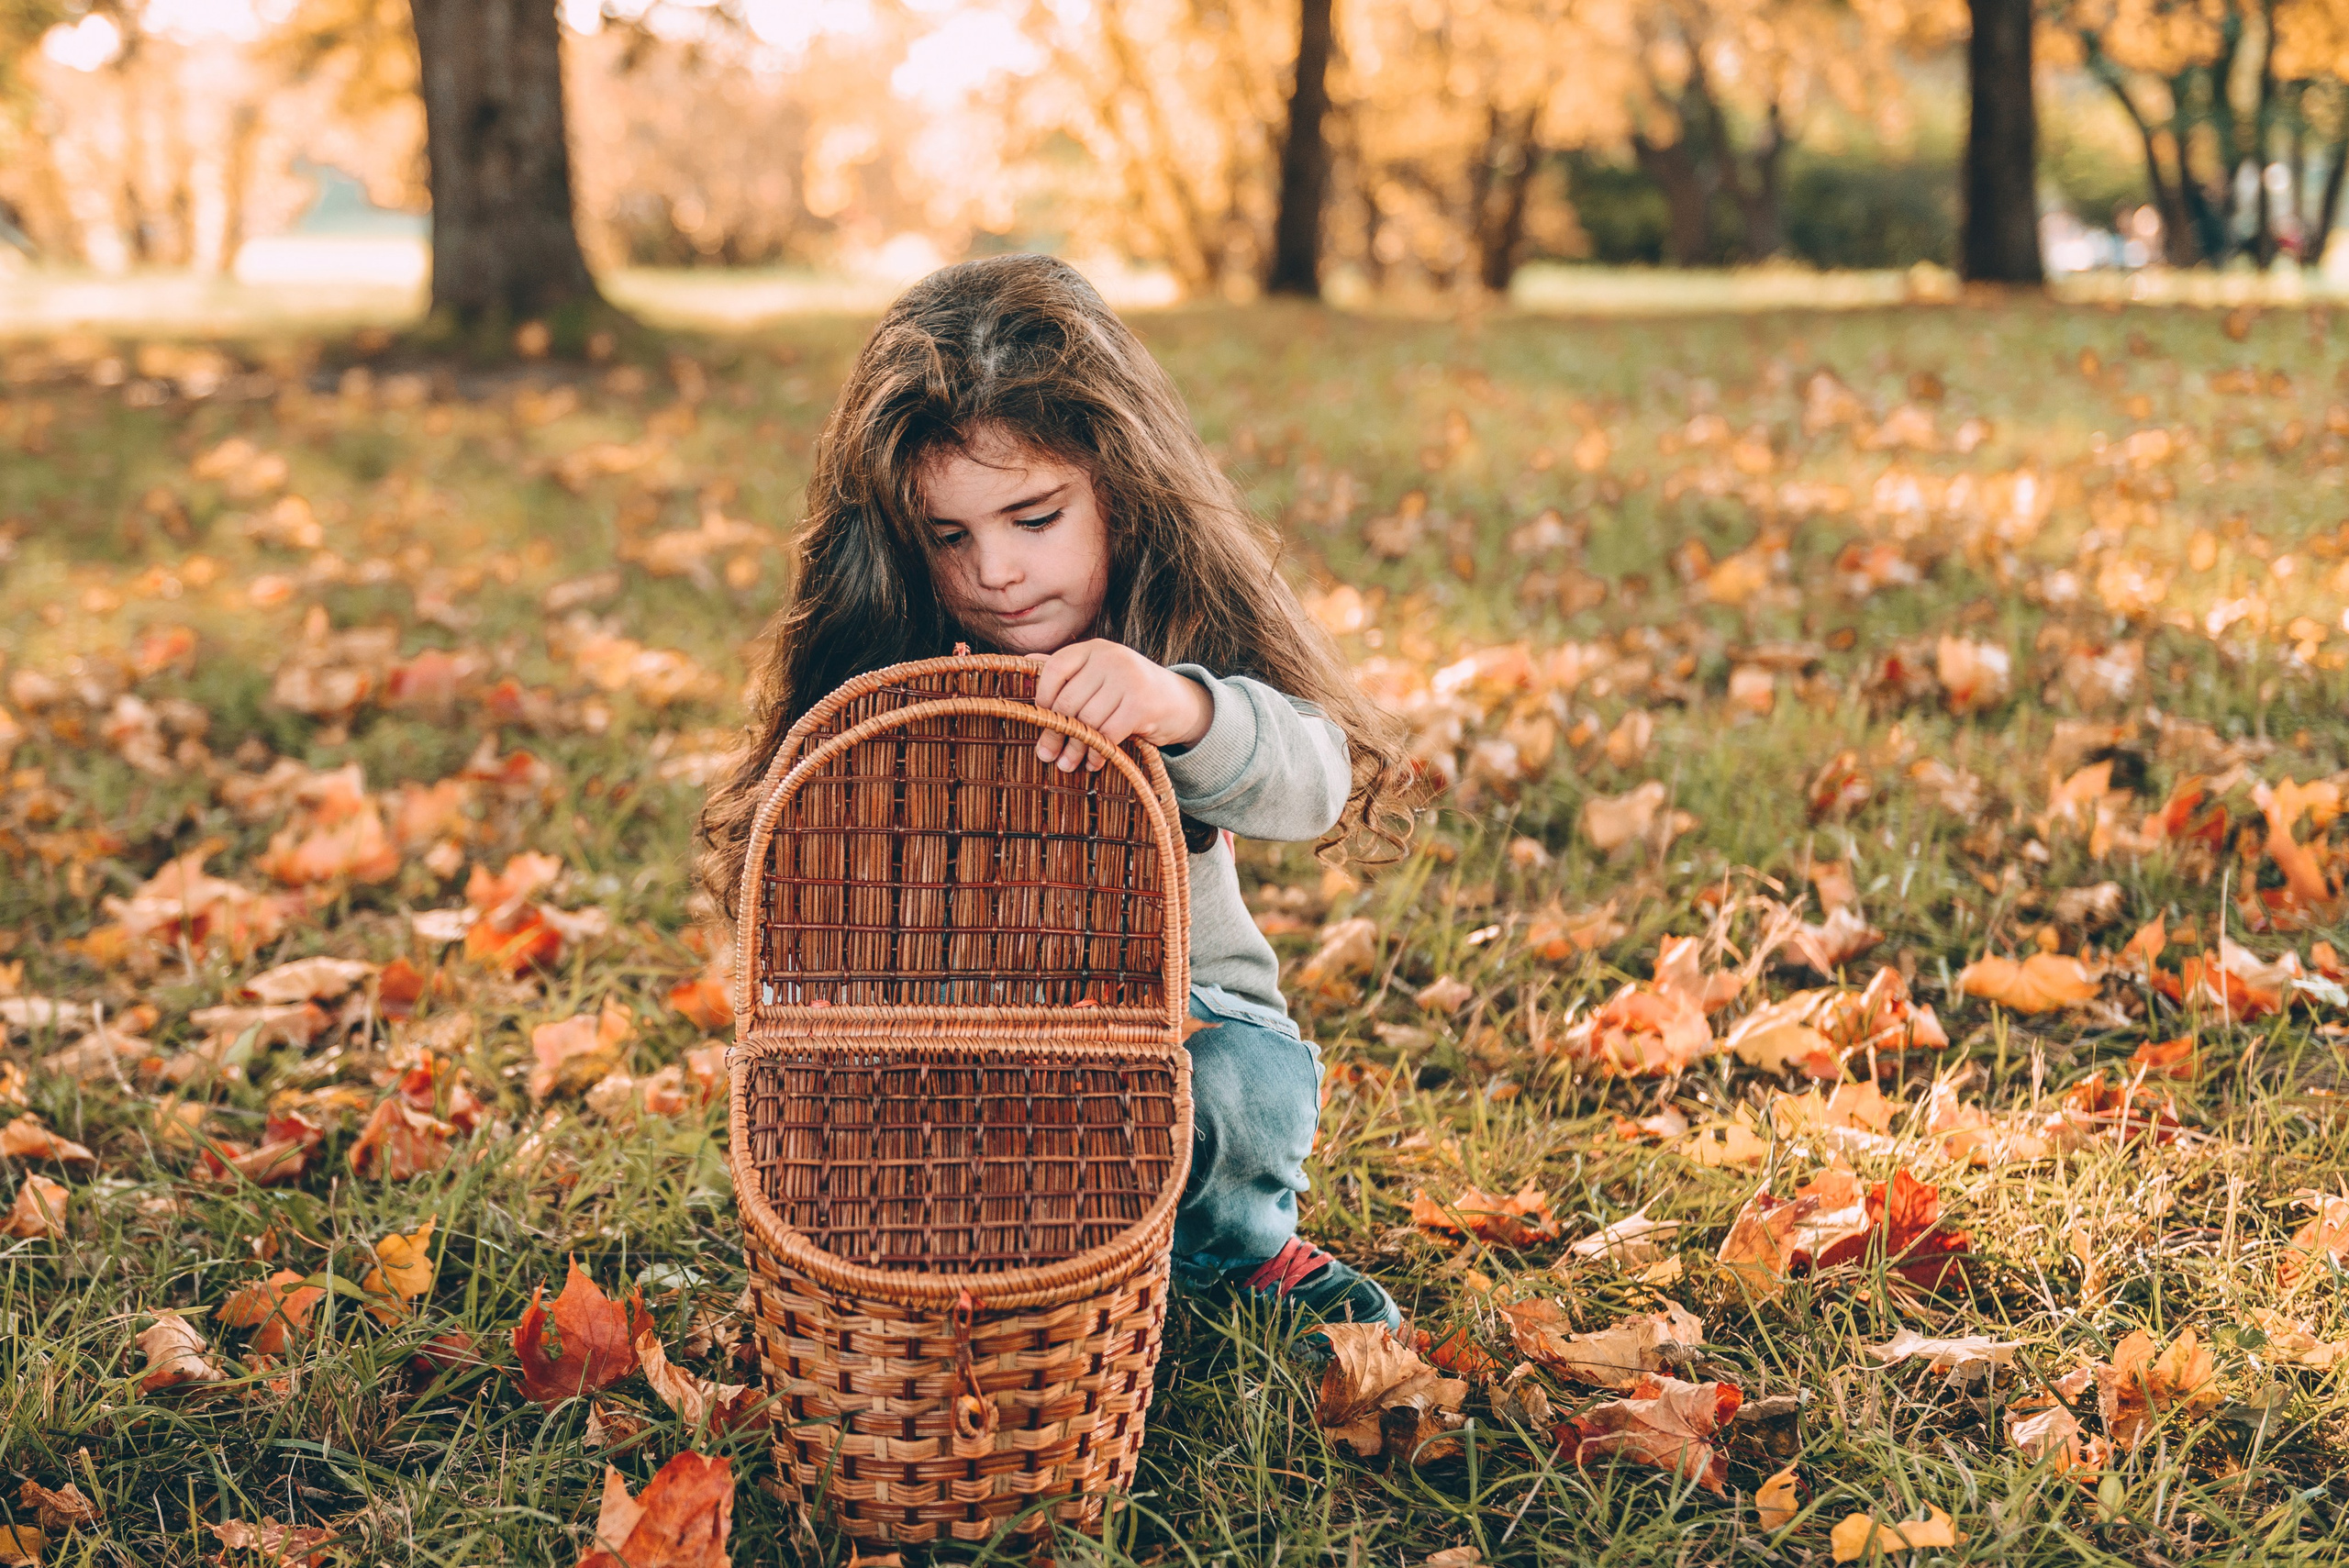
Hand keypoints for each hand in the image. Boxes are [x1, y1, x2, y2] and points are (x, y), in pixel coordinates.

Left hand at [1028, 640, 1214, 772]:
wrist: (1180, 702)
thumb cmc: (1130, 690)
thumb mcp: (1099, 674)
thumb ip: (1066, 669)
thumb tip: (1022, 663)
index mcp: (1094, 648)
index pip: (1054, 669)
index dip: (1042, 698)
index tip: (1039, 721)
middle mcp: (1111, 657)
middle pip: (1068, 701)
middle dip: (1055, 733)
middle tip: (1047, 755)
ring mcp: (1128, 679)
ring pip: (1087, 721)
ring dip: (1076, 748)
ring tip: (1069, 764)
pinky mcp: (1141, 704)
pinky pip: (1107, 734)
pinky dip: (1097, 753)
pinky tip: (1094, 762)